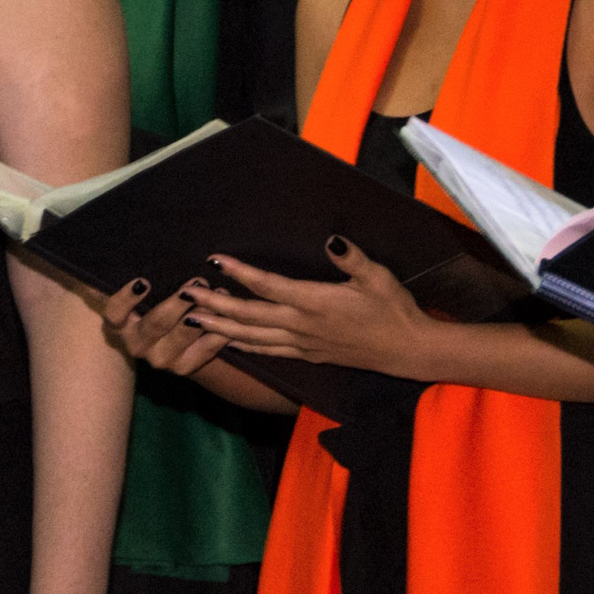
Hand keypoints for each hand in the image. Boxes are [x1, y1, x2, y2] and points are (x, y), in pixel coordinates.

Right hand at [99, 277, 232, 377]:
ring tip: (218, 292)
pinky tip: (229, 313)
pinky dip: (219, 331)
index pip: (114, 313)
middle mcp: (136, 345)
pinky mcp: (184, 368)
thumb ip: (117, 280)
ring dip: (203, 313)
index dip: (127, 299)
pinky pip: (204, 349)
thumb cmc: (151, 304)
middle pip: (156, 324)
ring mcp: (160, 359)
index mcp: (119, 326)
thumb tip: (93, 265)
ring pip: (183, 335)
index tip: (143, 281)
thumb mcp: (135, 295)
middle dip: (178, 302)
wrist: (174, 341)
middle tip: (197, 283)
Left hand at [179, 240, 439, 377]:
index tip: (216, 260)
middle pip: (249, 315)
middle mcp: (302, 326)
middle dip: (215, 306)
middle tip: (186, 296)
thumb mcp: (377, 277)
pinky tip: (227, 341)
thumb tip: (332, 239)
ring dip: (220, 328)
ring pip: (252, 338)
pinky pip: (268, 351)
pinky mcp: (308, 354)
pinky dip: (243, 346)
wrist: (408, 349)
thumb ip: (351, 259)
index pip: (268, 286)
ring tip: (192, 320)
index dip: (240, 273)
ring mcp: (303, 344)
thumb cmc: (394, 309)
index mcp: (315, 302)